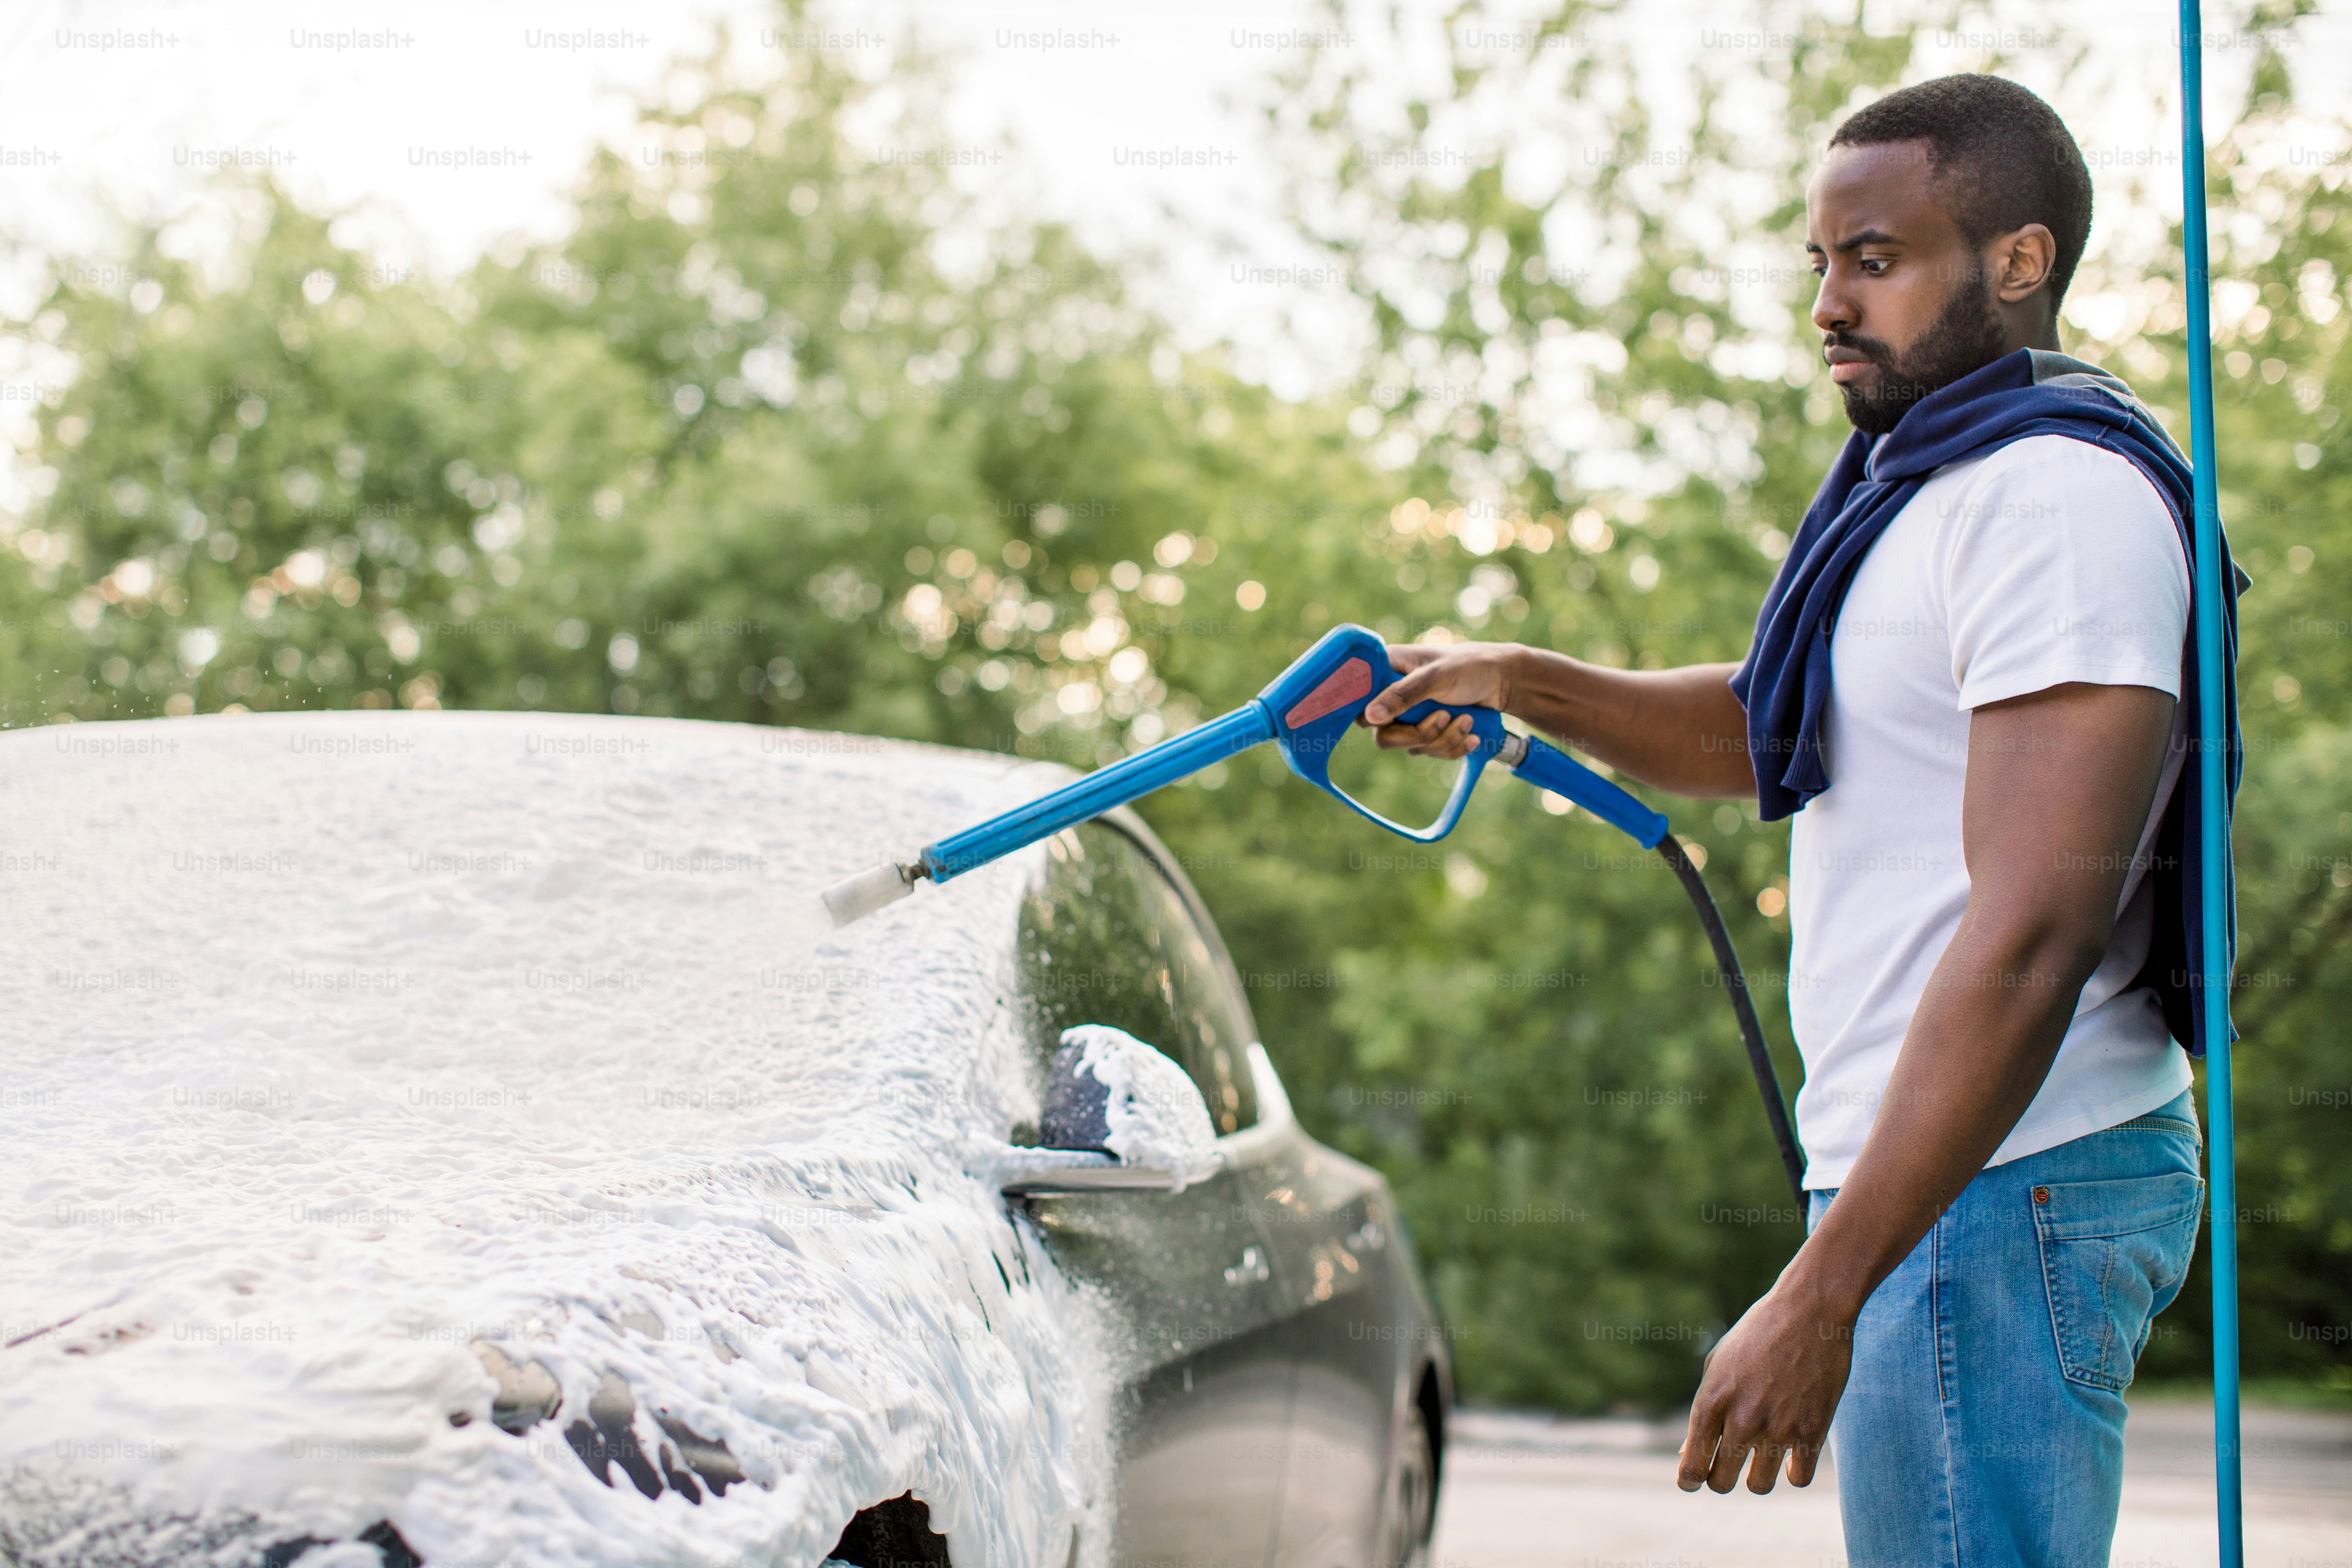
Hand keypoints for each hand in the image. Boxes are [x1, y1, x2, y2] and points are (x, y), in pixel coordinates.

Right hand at [1358, 643, 1520, 760]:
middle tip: (1445, 717)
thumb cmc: (1470, 667)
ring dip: (1444, 739)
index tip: (1392, 720)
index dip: (1372, 716)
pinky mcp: (1429, 732)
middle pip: (1385, 735)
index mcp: (1387, 670)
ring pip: (1412, 747)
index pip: (1359, 701)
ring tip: (1468, 719)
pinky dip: (1454, 747)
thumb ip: (1403, 694)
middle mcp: (1394, 695)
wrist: (1504, 681)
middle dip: (1420, 734)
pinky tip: (1471, 734)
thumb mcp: (1437, 676)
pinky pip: (1432, 753)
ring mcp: (1412, 717)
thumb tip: (1370, 716)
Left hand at [1675, 1277, 1852, 1494]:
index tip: (1693, 1480)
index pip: (1692, 1465)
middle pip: (1722, 1482)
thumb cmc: (1756, 1335)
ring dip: (1759, 1475)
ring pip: (1760, 1486)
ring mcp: (1778, 1427)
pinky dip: (1795, 1470)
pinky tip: (1793, 1451)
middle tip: (1730, 1465)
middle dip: (1721, 1478)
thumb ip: (1703, 1413)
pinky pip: (1799, 1479)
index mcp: (1711, 1400)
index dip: (1689, 1479)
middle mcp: (1741, 1419)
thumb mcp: (1717, 1366)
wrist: (1808, 1311)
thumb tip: (1688, 1458)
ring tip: (1763, 1455)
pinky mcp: (1813, 1431)